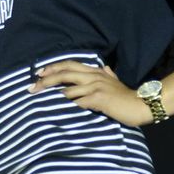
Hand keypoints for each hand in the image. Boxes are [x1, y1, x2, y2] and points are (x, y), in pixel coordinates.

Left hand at [29, 60, 152, 127]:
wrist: (140, 105)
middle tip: (32, 87)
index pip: (69, 65)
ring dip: (56, 94)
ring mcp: (96, 87)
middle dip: (46, 79)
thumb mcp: (116, 82)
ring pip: (69, 88)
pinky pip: (79, 101)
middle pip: (65, 73)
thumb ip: (109, 74)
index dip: (53, 67)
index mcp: (95, 72)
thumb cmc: (126, 97)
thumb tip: (105, 68)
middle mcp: (94, 76)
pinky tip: (63, 109)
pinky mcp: (99, 99)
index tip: (39, 73)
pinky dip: (69, 105)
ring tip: (44, 100)